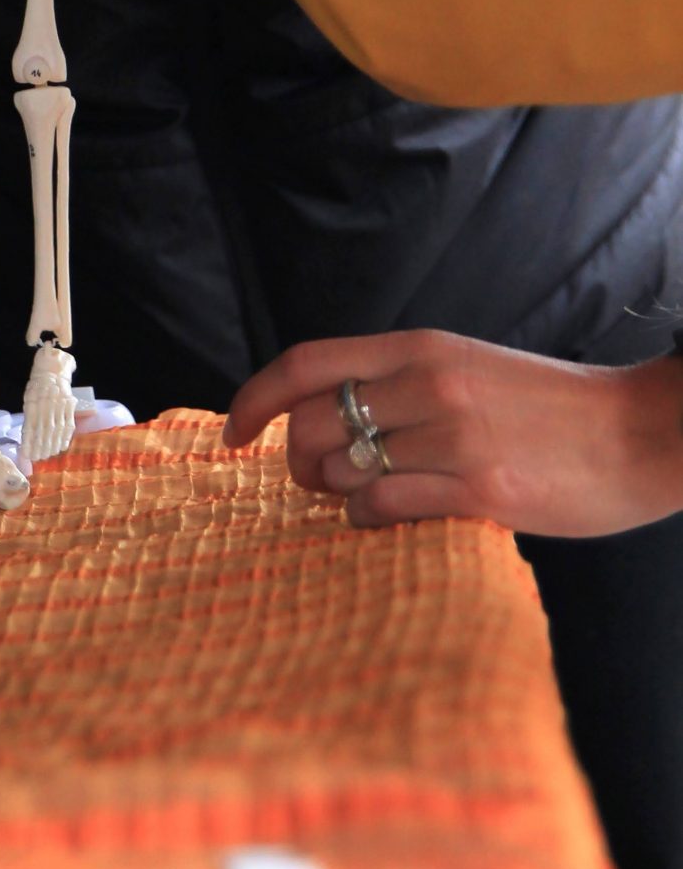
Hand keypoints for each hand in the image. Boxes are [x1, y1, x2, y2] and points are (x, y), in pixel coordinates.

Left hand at [225, 330, 682, 540]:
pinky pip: (384, 507)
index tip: (232, 431)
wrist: (637, 433)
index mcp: (419, 349)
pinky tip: (395, 519)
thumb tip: (331, 416)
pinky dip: (370, 520)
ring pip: (342, 471)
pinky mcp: (480, 490)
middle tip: (315, 483)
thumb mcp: (466, 369)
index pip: (308, 362)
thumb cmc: (549, 409)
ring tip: (373, 498)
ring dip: (340, 494)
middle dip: (295, 461)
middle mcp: (427, 384)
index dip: (255, 396)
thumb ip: (403, 383)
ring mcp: (452, 437)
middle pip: (311, 422)